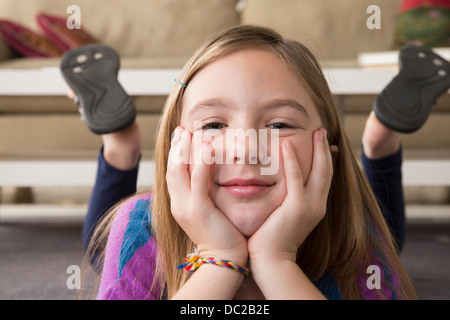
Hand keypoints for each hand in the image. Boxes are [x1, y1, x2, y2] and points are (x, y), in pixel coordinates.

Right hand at [166, 127, 247, 263]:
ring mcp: (185, 207)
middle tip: (181, 130)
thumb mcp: (209, 212)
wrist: (224, 259)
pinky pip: (197, 182)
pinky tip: (208, 148)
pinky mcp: (198, 210)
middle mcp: (178, 204)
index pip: (174, 174)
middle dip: (176, 148)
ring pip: (179, 172)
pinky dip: (201, 164)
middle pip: (172, 169)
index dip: (175, 154)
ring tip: (189, 132)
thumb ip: (205, 195)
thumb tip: (209, 180)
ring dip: (184, 150)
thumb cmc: (222, 235)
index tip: (180, 137)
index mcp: (180, 204)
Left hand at [248, 128, 333, 262]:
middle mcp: (317, 205)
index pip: (323, 177)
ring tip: (316, 131)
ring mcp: (310, 206)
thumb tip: (279, 188)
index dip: (325, 159)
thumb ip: (285, 200)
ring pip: (319, 171)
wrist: (270, 260)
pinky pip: (295, 178)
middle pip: (326, 171)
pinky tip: (287, 144)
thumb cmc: (271, 239)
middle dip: (325, 149)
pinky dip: (291, 160)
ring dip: (318, 149)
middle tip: (322, 130)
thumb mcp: (283, 216)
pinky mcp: (297, 207)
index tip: (323, 143)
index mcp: (315, 207)